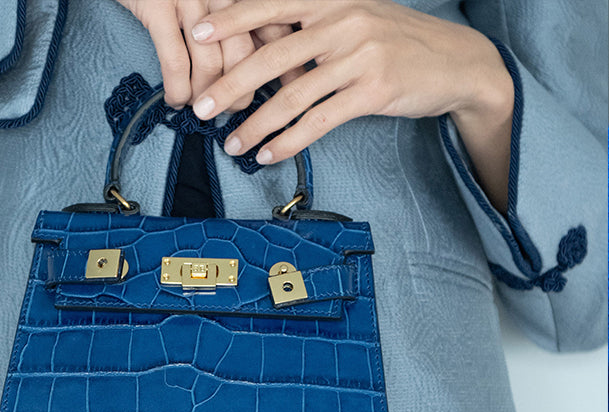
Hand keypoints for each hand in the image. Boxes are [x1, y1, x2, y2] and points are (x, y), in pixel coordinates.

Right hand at [116, 0, 256, 108]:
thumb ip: (234, 22)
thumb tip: (251, 63)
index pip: (270, 34)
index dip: (271, 69)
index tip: (265, 94)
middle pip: (242, 56)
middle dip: (238, 93)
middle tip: (229, 110)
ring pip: (210, 64)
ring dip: (204, 97)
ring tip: (198, 108)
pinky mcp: (158, 7)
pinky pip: (175, 61)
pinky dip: (178, 89)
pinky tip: (175, 99)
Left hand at [189, 0, 513, 210]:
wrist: (457, 62)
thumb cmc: (395, 41)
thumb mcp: (354, 19)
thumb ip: (310, 31)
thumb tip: (260, 54)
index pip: (271, 4)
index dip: (231, 18)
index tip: (196, 33)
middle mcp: (344, 21)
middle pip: (272, 55)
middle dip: (230, 84)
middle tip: (199, 106)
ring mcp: (360, 56)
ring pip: (293, 95)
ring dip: (256, 124)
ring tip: (231, 144)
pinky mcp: (374, 91)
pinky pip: (319, 121)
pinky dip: (288, 141)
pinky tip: (268, 154)